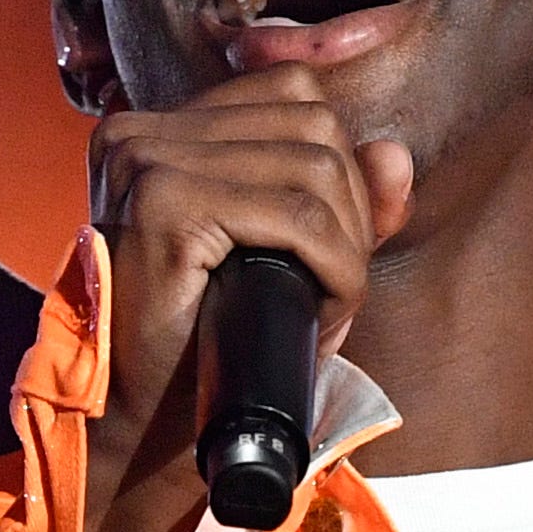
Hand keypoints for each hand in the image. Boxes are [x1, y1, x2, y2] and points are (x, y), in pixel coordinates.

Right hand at [77, 68, 412, 531]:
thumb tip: (396, 152)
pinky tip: (321, 311)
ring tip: (326, 308)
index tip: (329, 251)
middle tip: (335, 291)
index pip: (294, 96)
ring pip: (316, 166)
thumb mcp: (277, 263)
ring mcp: (147, 161)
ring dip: (347, 247)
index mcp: (157, 129)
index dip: (338, 170)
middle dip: (351, 212)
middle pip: (314, 124)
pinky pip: (297, 216)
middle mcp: (141, 131)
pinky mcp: (164, 204)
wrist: (136, 434)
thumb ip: (337, 203)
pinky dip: (334, 266)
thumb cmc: (198, 352)